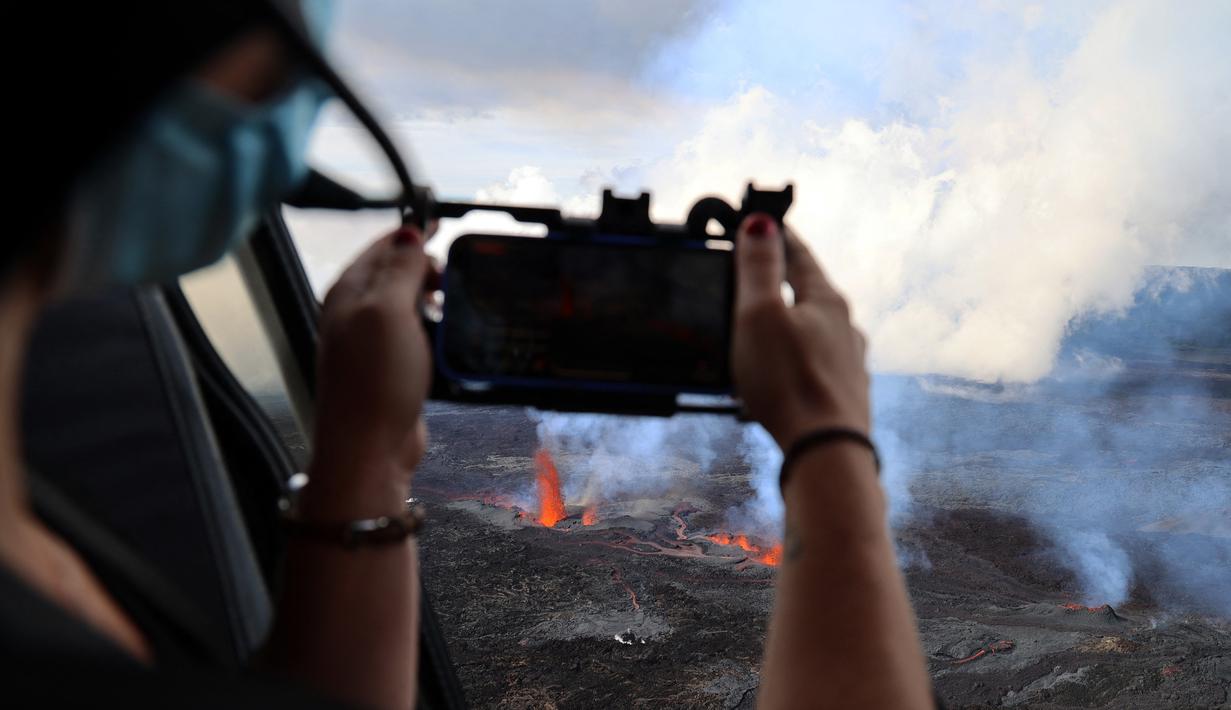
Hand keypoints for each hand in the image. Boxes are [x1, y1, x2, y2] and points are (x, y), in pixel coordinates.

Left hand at [307, 226, 432, 515]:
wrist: (368, 449)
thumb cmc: (375, 379)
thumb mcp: (388, 311)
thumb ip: (399, 269)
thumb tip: (408, 233)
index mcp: (349, 292)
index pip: (382, 247)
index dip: (413, 235)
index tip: (445, 225)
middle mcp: (355, 314)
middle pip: (395, 274)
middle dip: (426, 266)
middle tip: (456, 273)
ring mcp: (372, 343)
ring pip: (407, 305)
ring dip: (432, 298)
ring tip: (457, 300)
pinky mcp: (391, 369)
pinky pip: (415, 335)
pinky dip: (434, 327)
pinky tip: (451, 334)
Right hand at [731, 214, 869, 449]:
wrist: (825, 452)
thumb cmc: (789, 381)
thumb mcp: (759, 314)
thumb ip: (759, 267)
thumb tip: (761, 222)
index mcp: (826, 301)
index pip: (800, 256)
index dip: (779, 238)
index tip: (765, 223)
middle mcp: (845, 328)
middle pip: (811, 294)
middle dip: (785, 284)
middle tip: (759, 275)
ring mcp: (848, 364)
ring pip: (817, 332)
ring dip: (793, 325)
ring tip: (767, 329)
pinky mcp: (842, 397)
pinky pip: (816, 366)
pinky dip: (797, 360)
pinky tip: (786, 373)